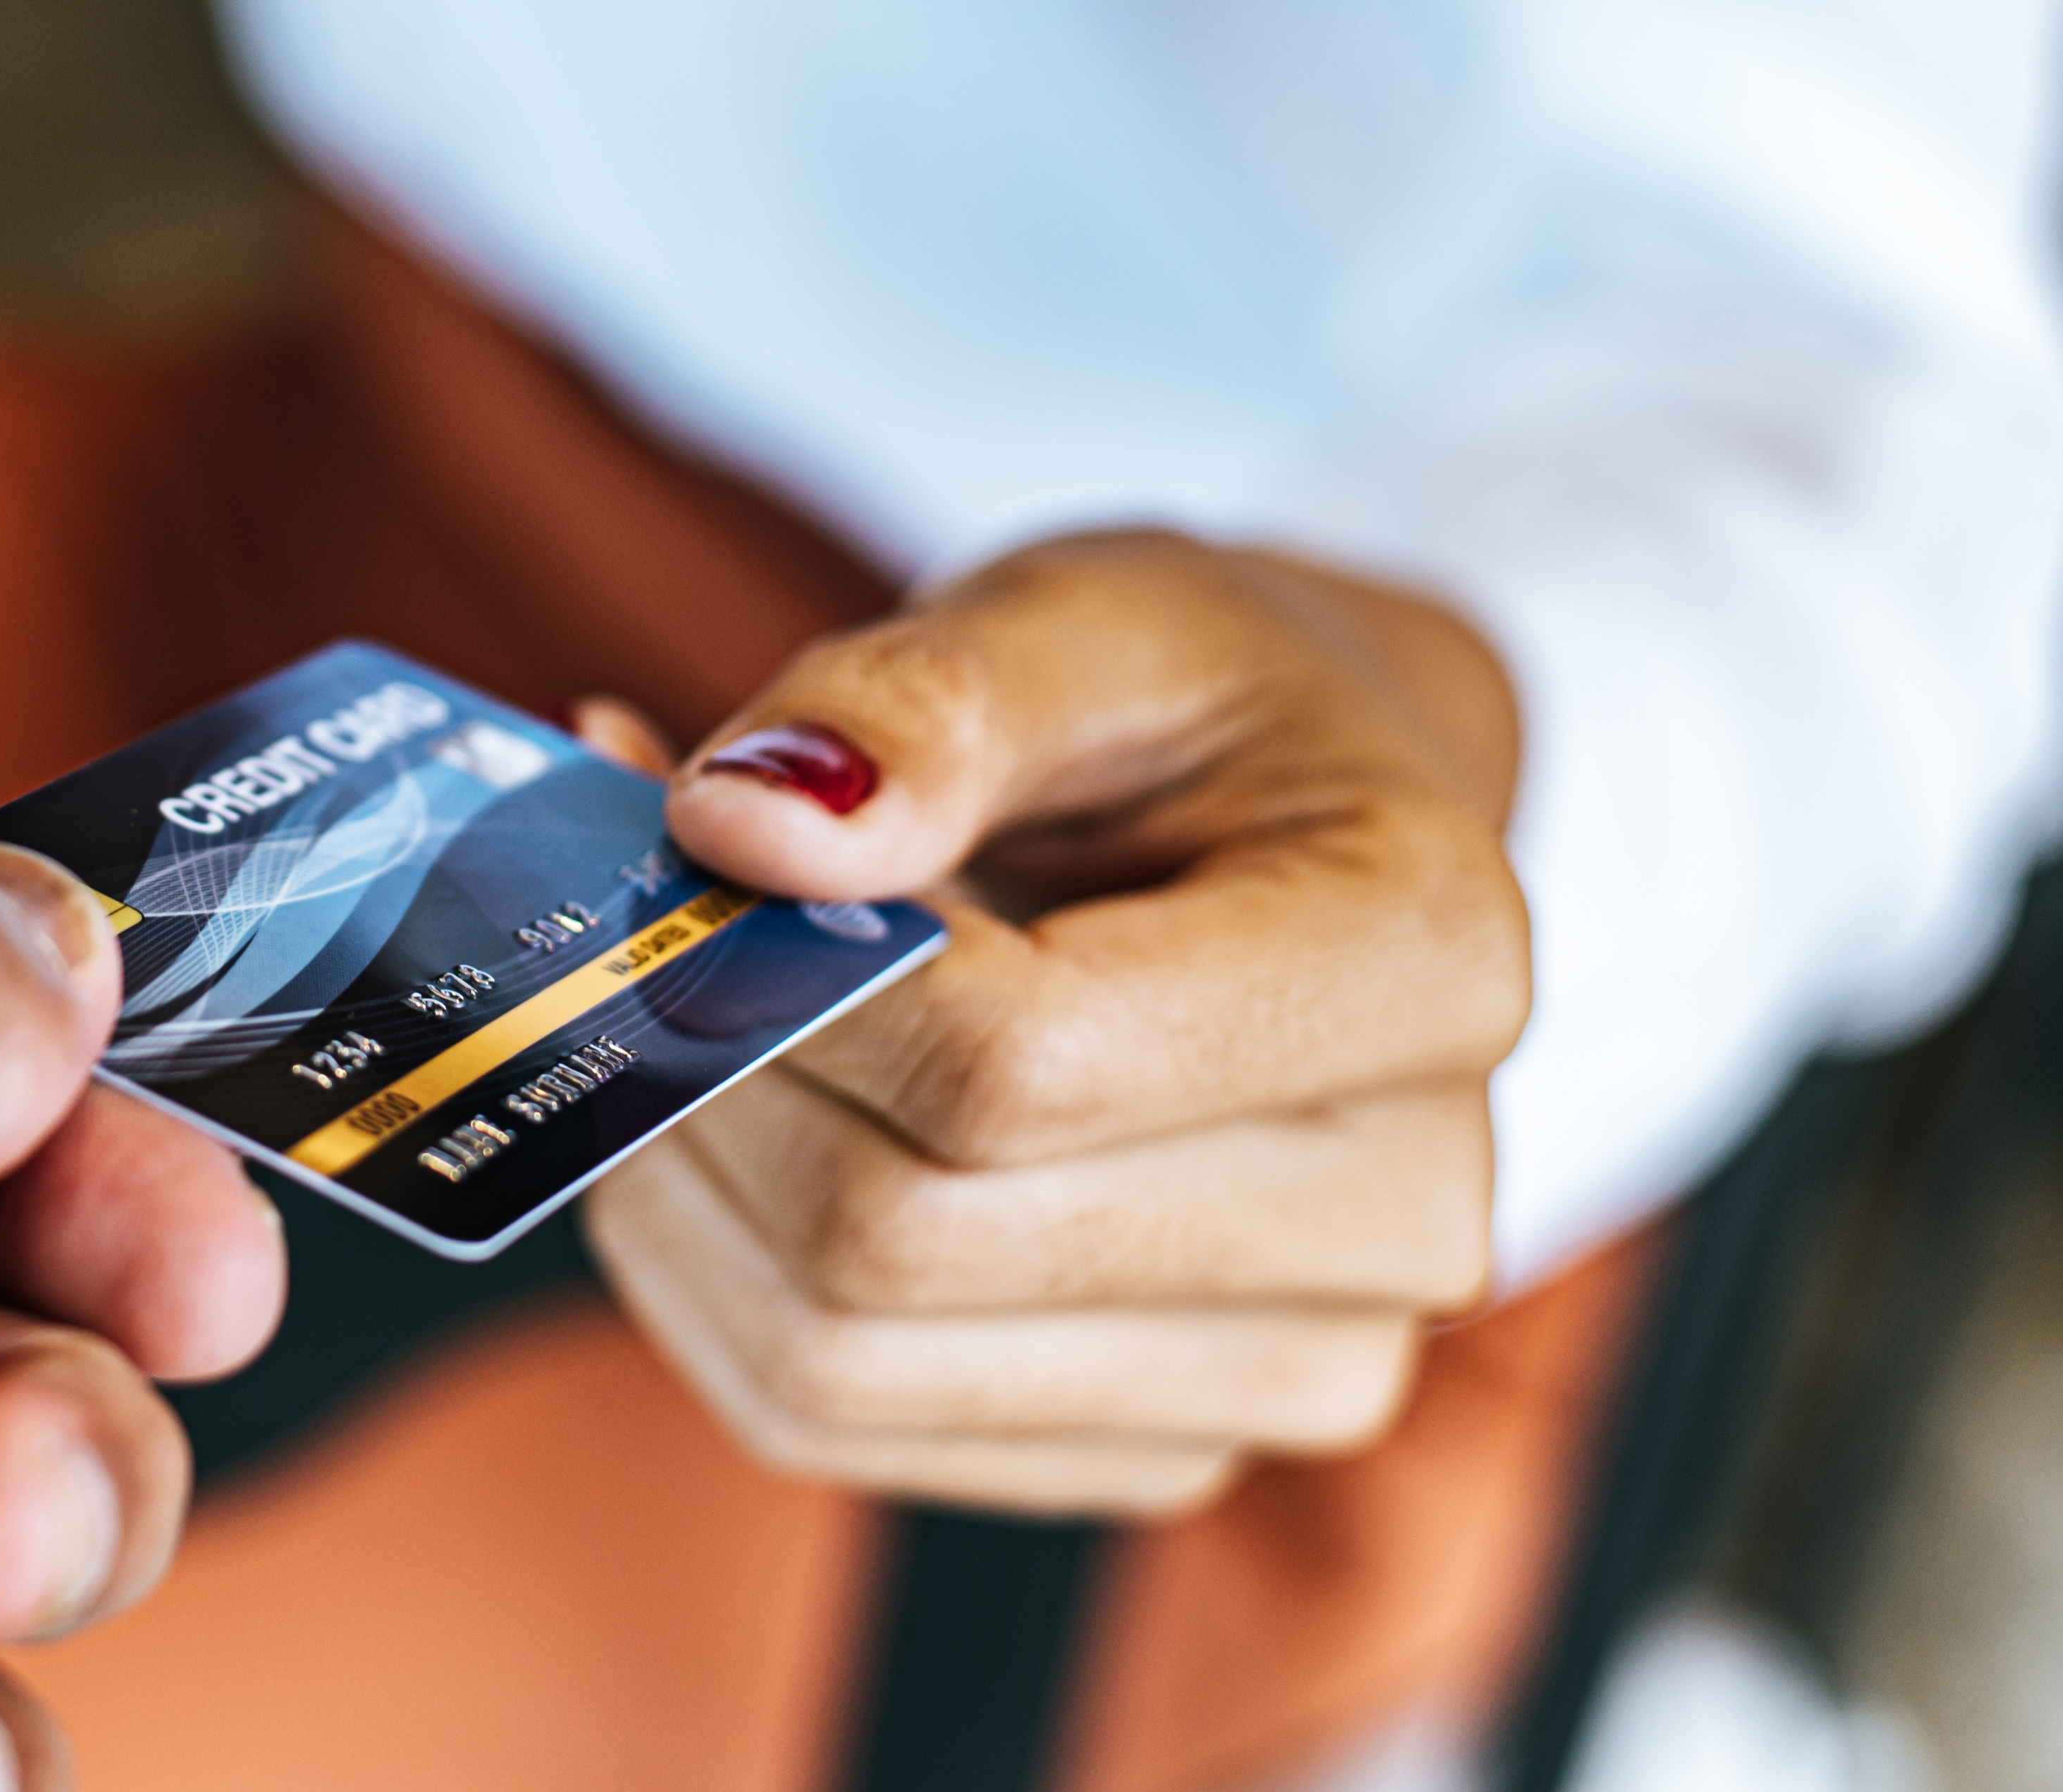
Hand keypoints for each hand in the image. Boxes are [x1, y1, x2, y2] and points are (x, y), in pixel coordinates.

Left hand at [577, 529, 1530, 1514]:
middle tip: (636, 928)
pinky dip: (707, 1263)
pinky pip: (825, 1417)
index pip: (1015, 1064)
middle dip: (707, 1072)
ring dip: (679, 1179)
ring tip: (666, 1009)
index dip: (785, 976)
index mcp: (1426, 968)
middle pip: (903, 1237)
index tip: (692, 846)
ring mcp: (1288, 1366)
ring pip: (834, 1361)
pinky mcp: (1151, 1448)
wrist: (1296, 826)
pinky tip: (715, 1112)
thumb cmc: (1195, 704)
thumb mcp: (1078, 614)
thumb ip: (919, 702)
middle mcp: (1403, 1215)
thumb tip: (739, 826)